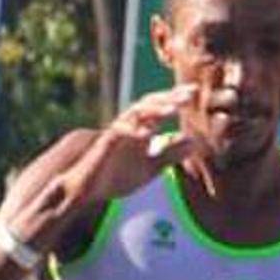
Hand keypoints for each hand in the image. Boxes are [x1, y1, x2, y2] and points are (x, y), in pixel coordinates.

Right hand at [0, 86, 197, 252]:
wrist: (83, 187)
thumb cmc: (115, 175)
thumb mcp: (150, 168)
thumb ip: (170, 155)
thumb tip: (196, 143)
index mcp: (140, 129)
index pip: (160, 108)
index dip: (176, 99)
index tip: (195, 94)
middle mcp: (128, 126)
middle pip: (150, 104)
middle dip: (170, 96)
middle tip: (190, 92)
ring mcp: (116, 132)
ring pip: (136, 114)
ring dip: (156, 109)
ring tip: (174, 108)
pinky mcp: (104, 144)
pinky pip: (119, 133)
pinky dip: (133, 132)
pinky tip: (148, 133)